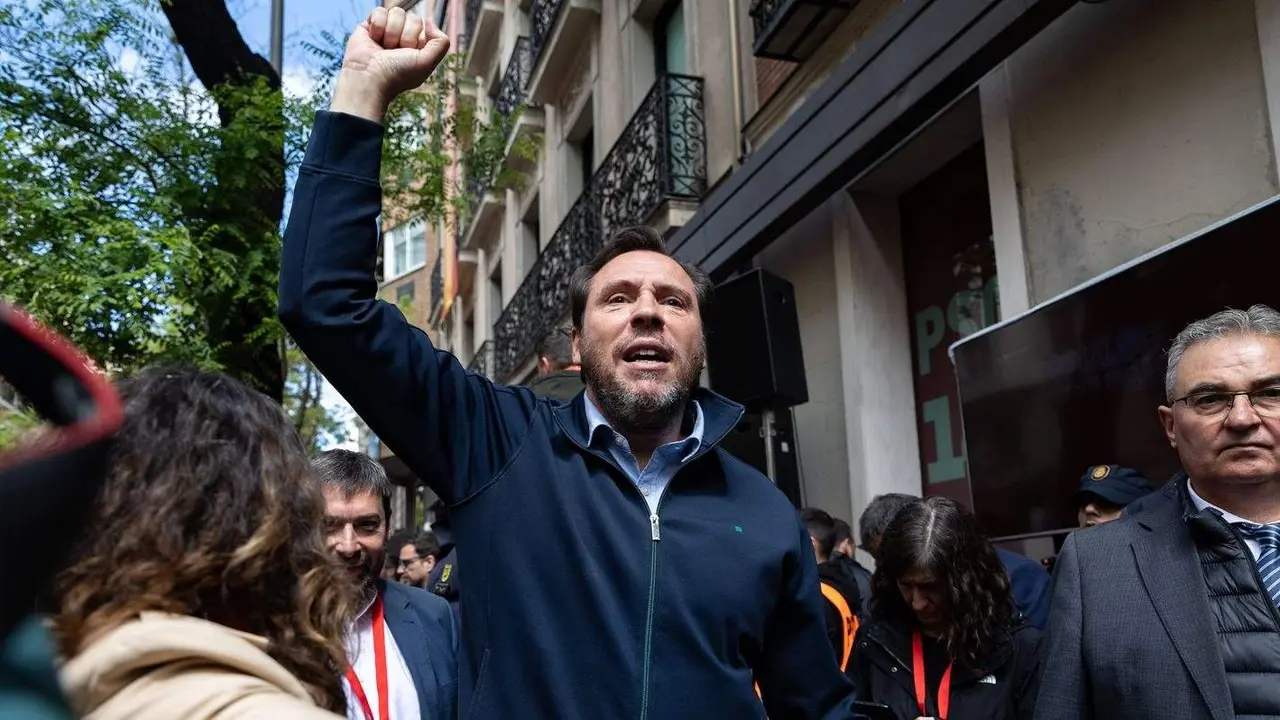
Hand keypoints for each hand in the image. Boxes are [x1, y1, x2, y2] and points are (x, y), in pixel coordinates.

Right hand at [331, 6, 449, 121]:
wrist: (369, 78)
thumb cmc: (398, 74)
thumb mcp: (427, 62)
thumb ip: (441, 42)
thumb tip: (430, 19)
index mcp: (419, 45)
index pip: (426, 25)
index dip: (418, 38)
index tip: (411, 53)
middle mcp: (404, 37)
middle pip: (413, 17)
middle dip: (405, 36)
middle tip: (395, 52)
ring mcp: (387, 30)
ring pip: (397, 12)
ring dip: (391, 32)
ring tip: (384, 48)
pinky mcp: (370, 25)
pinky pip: (380, 11)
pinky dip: (377, 25)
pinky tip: (373, 39)